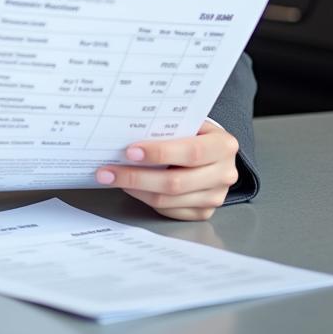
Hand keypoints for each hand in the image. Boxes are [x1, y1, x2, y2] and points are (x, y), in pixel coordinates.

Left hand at [95, 120, 239, 220]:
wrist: (215, 150)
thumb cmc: (195, 131)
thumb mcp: (189, 121)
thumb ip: (168, 126)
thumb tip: (126, 131)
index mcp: (223, 146)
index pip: (191, 152)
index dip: (159, 153)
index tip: (130, 151)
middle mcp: (224, 174)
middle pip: (176, 182)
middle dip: (137, 176)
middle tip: (108, 171)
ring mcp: (215, 197)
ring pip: (168, 200)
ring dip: (135, 189)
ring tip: (112, 178)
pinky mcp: (203, 212)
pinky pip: (168, 210)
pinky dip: (145, 199)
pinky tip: (130, 187)